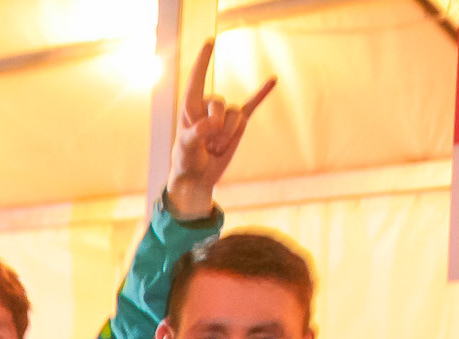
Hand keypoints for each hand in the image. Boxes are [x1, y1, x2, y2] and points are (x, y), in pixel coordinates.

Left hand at [166, 40, 275, 220]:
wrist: (198, 176)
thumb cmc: (186, 160)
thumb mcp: (185, 148)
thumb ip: (196, 134)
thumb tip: (212, 124)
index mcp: (190, 106)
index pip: (196, 79)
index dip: (203, 61)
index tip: (209, 41)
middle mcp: (208, 107)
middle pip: (219, 104)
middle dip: (216, 127)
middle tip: (208, 146)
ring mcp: (225, 115)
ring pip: (235, 116)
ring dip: (228, 135)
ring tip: (216, 149)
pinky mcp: (238, 124)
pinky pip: (252, 105)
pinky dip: (262, 93)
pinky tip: (273, 80)